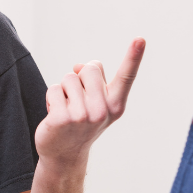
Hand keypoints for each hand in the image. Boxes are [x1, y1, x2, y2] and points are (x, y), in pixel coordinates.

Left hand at [34, 38, 145, 165]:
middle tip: (78, 100)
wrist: (65, 154)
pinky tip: (55, 115)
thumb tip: (79, 65)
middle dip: (80, 78)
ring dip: (64, 90)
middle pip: (90, 68)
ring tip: (67, 109)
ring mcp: (82, 116)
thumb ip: (93, 78)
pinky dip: (52, 98)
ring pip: (69, 78)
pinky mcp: (62, 119)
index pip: (126, 77)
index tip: (140, 38)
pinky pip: (54, 89)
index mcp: (116, 105)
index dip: (134, 57)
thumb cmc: (81, 121)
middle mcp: (102, 111)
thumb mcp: (95, 101)